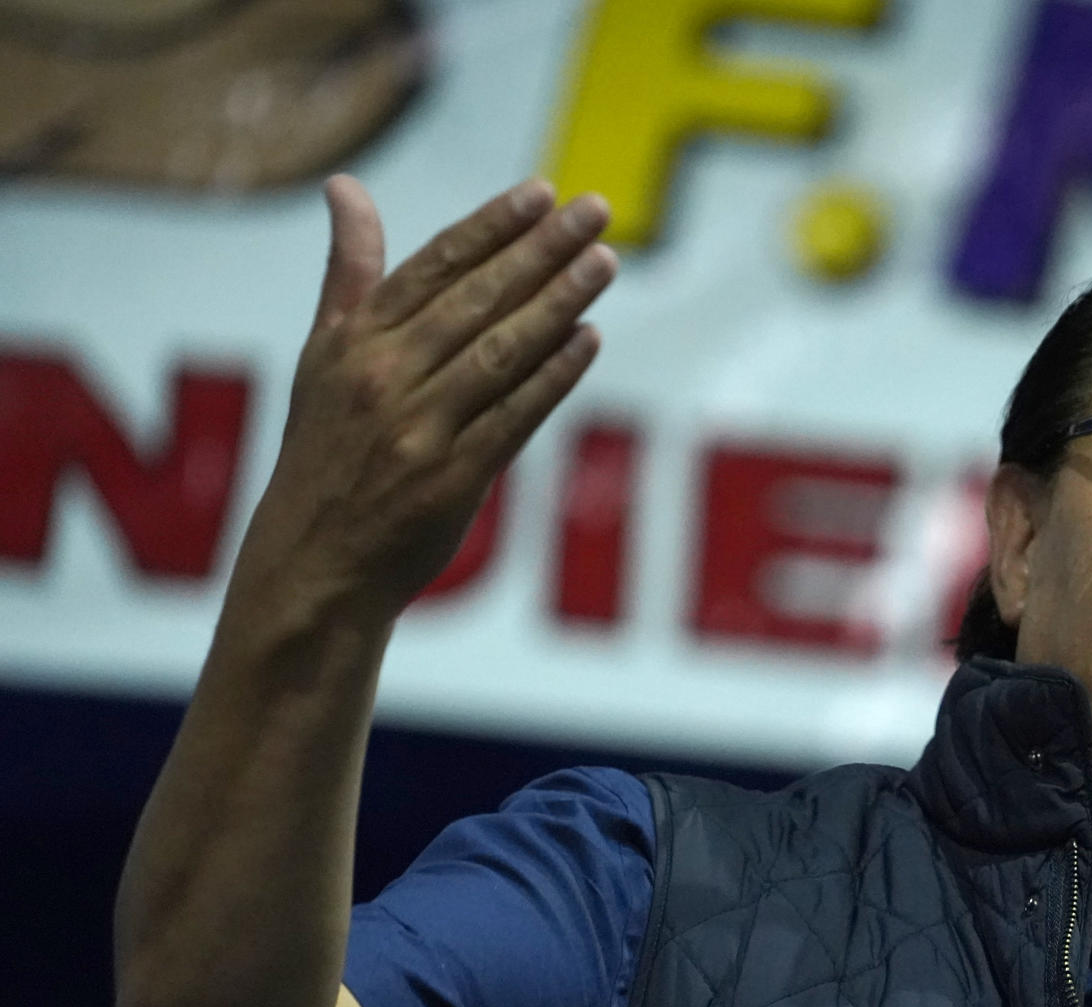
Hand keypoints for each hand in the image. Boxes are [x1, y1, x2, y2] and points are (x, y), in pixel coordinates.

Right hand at [231, 174, 614, 622]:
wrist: (314, 562)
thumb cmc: (325, 452)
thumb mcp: (322, 358)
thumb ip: (350, 275)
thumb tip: (345, 186)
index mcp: (354, 342)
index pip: (433, 266)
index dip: (491, 227)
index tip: (542, 193)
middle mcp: (384, 377)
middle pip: (477, 300)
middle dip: (541, 251)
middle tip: (596, 211)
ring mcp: (419, 428)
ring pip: (501, 351)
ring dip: (559, 302)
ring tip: (603, 263)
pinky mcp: (452, 479)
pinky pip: (514, 416)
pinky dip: (554, 376)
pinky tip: (589, 339)